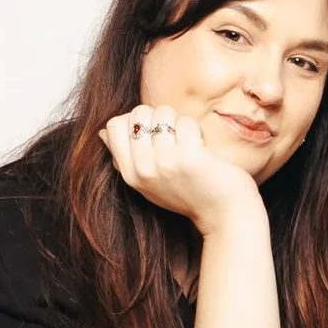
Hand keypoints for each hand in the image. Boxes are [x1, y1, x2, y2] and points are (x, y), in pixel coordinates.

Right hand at [102, 107, 262, 235]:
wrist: (224, 214)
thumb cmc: (190, 194)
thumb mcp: (150, 183)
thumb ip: (126, 159)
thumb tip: (103, 132)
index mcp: (130, 175)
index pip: (114, 126)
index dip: (135, 120)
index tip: (154, 133)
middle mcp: (144, 170)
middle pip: (138, 113)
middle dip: (159, 116)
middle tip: (174, 136)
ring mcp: (165, 164)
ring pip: (163, 114)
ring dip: (179, 121)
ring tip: (189, 142)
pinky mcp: (189, 159)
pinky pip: (185, 122)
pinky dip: (195, 129)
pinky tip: (202, 147)